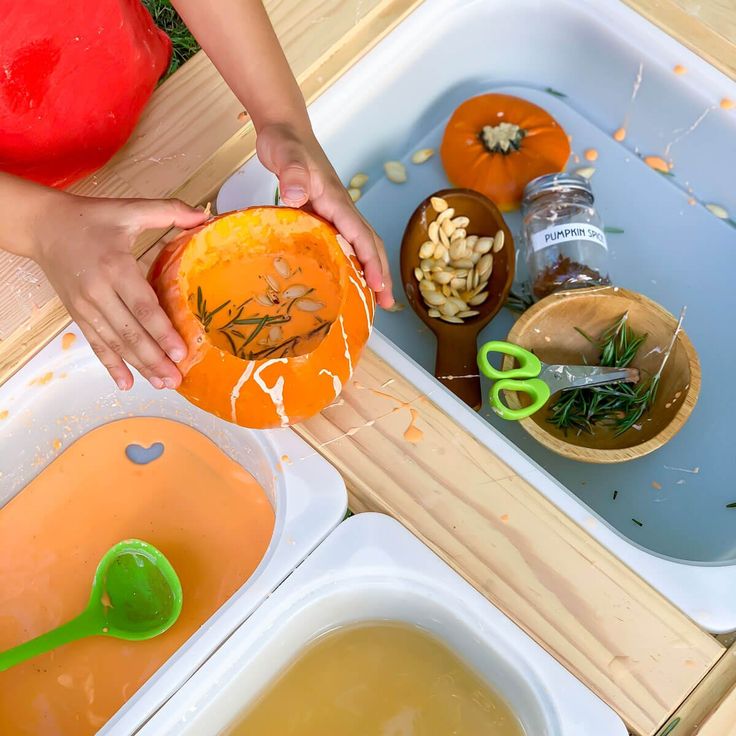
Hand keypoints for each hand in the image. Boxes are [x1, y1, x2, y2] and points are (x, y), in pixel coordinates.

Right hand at [32, 193, 207, 389]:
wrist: (42, 226)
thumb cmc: (91, 218)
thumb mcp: (129, 209)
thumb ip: (168, 211)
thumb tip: (203, 216)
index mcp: (116, 267)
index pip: (143, 306)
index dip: (162, 331)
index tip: (181, 352)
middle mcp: (99, 292)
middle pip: (130, 332)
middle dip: (155, 359)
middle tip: (177, 380)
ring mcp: (86, 307)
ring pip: (115, 343)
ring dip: (139, 366)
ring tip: (162, 384)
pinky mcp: (78, 315)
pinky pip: (96, 344)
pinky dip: (111, 365)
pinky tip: (127, 384)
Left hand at [256, 122, 394, 307]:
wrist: (284, 130)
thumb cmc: (285, 142)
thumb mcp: (286, 155)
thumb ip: (293, 172)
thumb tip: (297, 195)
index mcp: (337, 201)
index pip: (362, 236)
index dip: (372, 263)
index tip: (378, 288)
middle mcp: (342, 210)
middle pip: (370, 245)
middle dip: (381, 274)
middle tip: (386, 305)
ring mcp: (335, 213)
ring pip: (361, 245)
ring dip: (371, 271)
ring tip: (374, 299)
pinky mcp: (325, 215)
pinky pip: (345, 244)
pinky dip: (352, 263)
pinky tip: (345, 278)